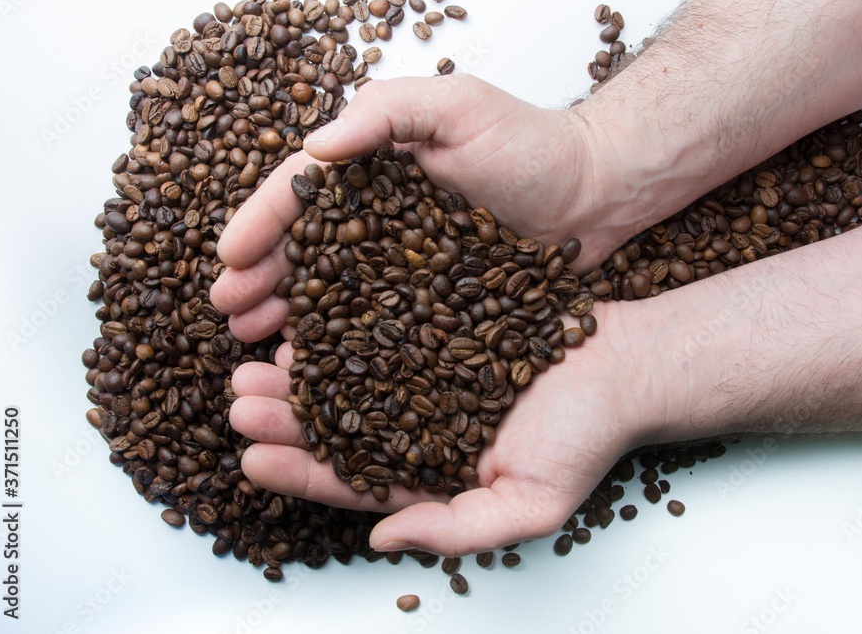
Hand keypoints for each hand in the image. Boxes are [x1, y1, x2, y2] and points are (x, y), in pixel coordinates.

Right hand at [210, 75, 616, 341]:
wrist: (597, 191)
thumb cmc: (532, 143)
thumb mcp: (457, 106)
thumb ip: (386, 113)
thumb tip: (314, 148)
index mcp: (376, 165)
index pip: (304, 191)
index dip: (261, 221)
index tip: (226, 255)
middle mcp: (382, 215)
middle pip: (308, 246)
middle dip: (262, 275)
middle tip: (226, 309)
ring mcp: (406, 260)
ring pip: (335, 289)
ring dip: (290, 312)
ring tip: (252, 340)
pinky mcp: (433, 299)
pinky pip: (378, 321)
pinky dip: (343, 340)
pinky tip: (313, 363)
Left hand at [228, 301, 660, 555]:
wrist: (623, 364)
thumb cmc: (587, 437)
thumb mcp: (531, 503)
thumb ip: (457, 529)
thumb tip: (381, 543)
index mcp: (433, 476)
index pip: (353, 482)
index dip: (300, 475)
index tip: (250, 461)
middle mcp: (420, 425)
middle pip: (338, 426)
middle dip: (283, 419)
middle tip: (238, 400)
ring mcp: (425, 373)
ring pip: (347, 376)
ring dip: (299, 372)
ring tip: (256, 360)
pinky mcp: (437, 326)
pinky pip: (379, 327)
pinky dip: (340, 325)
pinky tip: (305, 318)